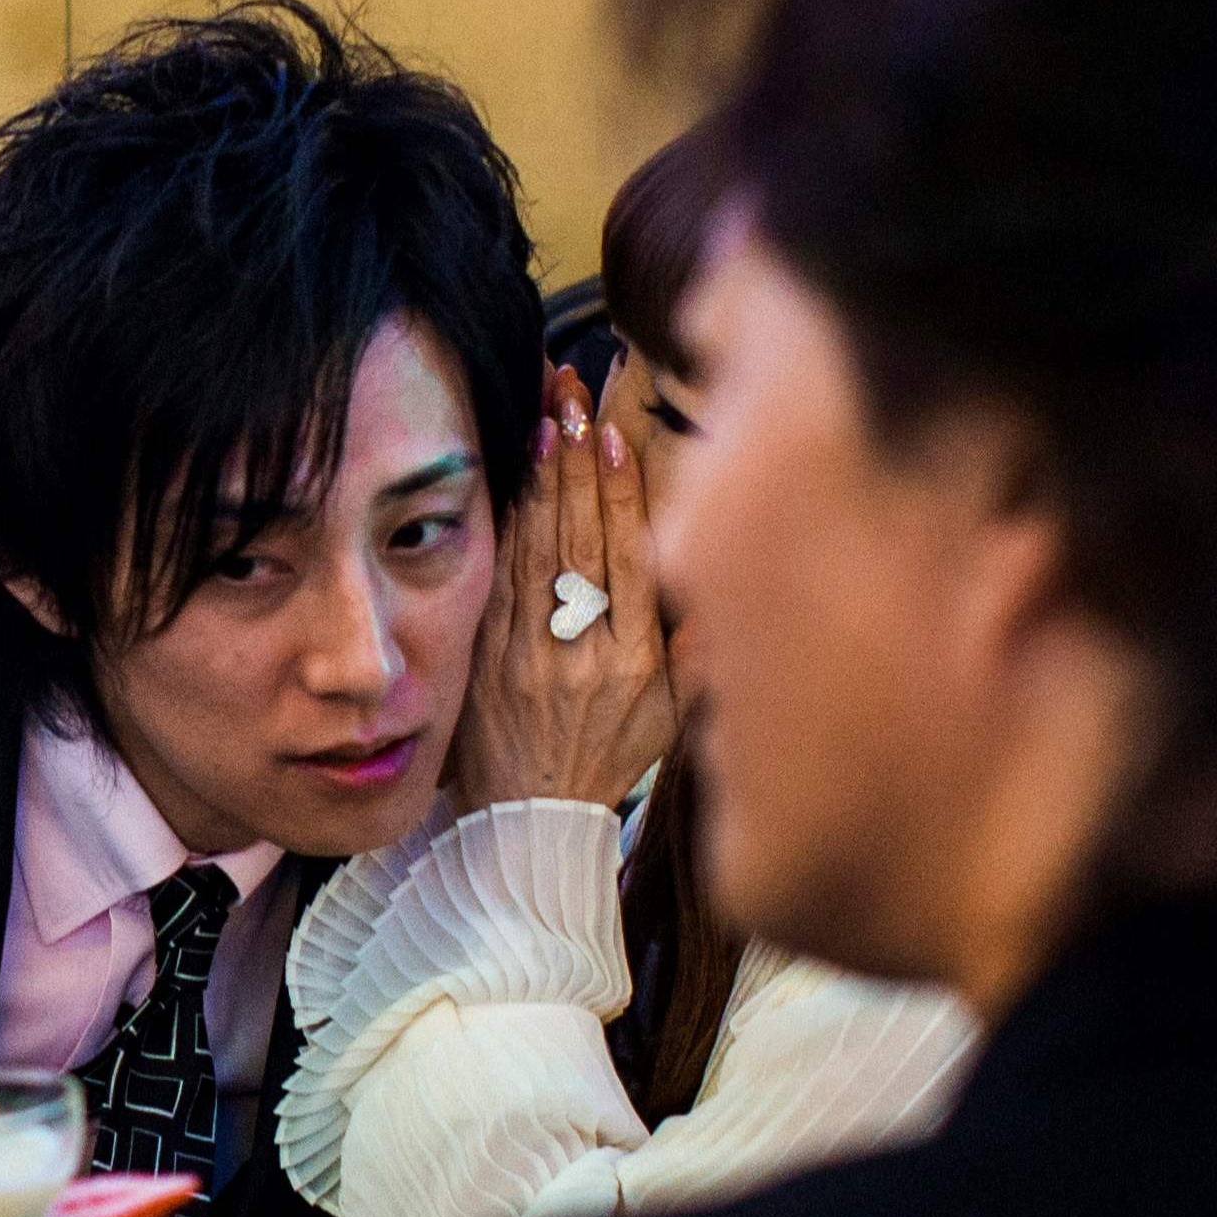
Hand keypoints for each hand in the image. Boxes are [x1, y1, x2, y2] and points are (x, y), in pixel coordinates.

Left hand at [448, 364, 674, 808]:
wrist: (532, 818)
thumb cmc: (611, 759)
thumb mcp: (675, 719)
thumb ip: (698, 650)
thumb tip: (725, 580)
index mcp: (638, 664)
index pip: (630, 559)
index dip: (622, 492)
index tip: (615, 435)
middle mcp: (585, 653)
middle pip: (582, 539)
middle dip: (578, 460)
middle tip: (573, 397)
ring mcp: (531, 653)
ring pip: (539, 550)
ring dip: (542, 477)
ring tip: (545, 417)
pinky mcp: (491, 655)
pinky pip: (503, 577)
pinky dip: (510, 523)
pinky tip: (515, 478)